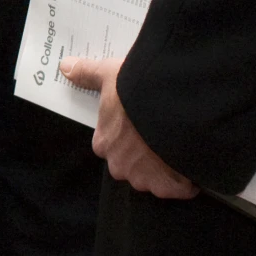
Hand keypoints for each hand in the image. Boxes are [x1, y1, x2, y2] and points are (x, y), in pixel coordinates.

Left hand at [59, 56, 195, 199]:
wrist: (174, 105)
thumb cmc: (136, 90)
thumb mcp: (109, 74)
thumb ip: (86, 74)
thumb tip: (64, 67)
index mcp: (103, 143)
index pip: (110, 145)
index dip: (126, 135)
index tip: (139, 125)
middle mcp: (119, 166)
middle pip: (131, 165)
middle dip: (144, 155)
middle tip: (161, 134)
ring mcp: (144, 179)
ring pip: (154, 177)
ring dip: (164, 167)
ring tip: (177, 145)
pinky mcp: (168, 187)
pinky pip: (178, 188)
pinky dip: (186, 180)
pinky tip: (191, 161)